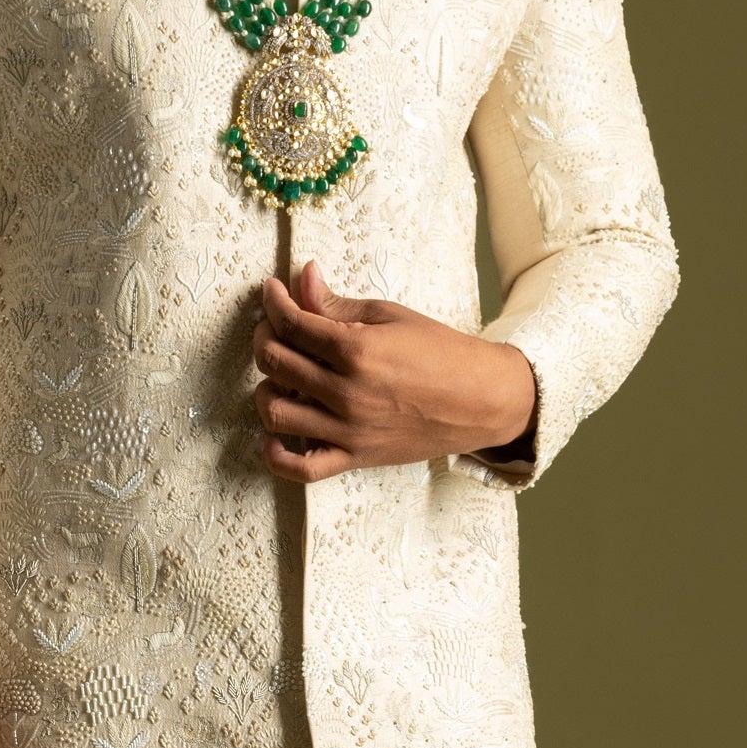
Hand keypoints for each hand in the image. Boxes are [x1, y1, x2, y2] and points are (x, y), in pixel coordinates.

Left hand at [252, 260, 537, 482]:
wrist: (481, 399)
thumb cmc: (440, 352)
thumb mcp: (389, 316)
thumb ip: (337, 302)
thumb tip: (301, 278)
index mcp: (356, 349)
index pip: (290, 322)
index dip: (273, 301)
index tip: (273, 291)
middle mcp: (346, 392)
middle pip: (274, 361)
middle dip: (265, 335)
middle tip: (276, 324)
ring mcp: (348, 430)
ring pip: (274, 411)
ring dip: (266, 386)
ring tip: (281, 373)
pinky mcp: (354, 458)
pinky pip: (299, 468)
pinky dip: (273, 454)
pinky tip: (271, 434)